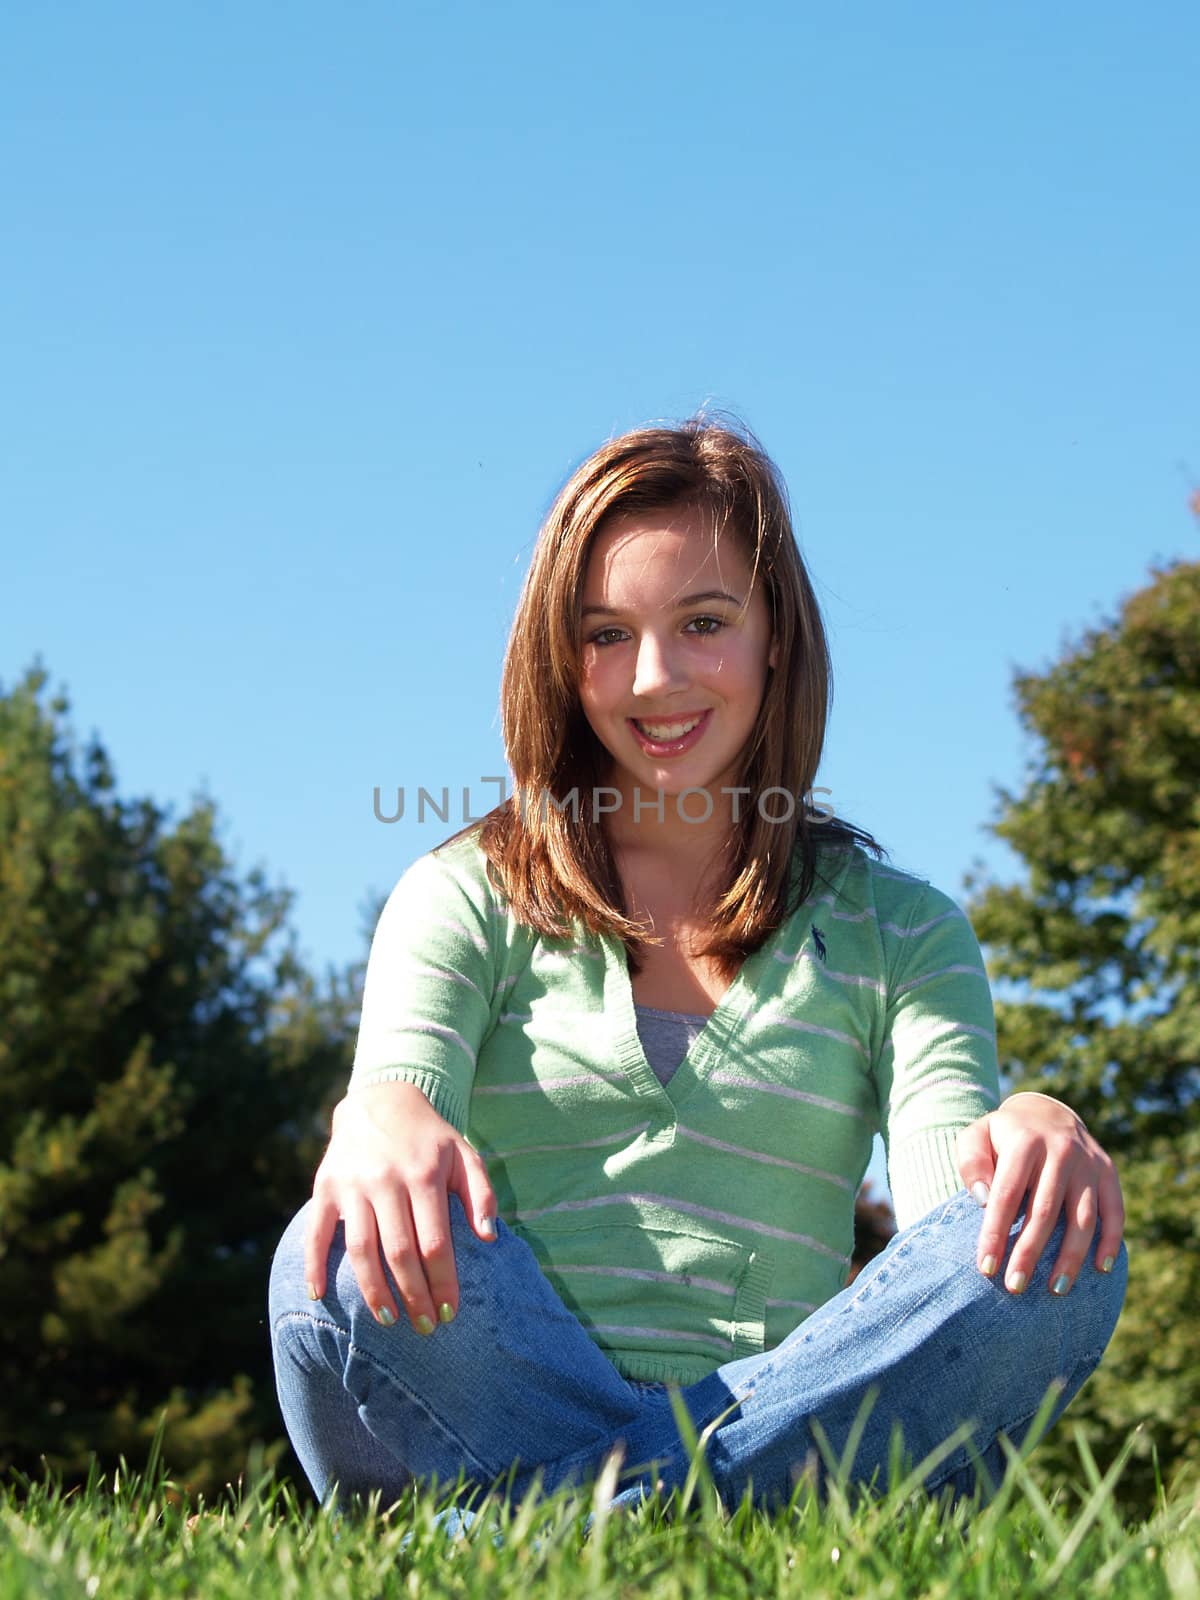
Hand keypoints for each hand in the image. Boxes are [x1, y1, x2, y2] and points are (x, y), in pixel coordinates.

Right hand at [304, 1082, 496, 1332]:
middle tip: (425, 1328)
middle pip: (399, 1252)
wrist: (380, 1101)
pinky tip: (320, 1297)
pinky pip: (316, 1233)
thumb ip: (482, 1194)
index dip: (443, 1282)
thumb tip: (490, 1238)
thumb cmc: (429, 1138)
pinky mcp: (325, 1187)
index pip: (434, 1242)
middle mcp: (386, 1180)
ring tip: (389, 1320)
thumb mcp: (465, 1154)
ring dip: (373, 1291)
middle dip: (413, 1296)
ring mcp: (352, 1185)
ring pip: (360, 1250)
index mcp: (424, 1174)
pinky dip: (313, 1266)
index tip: (451, 1312)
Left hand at [956, 1091, 1123, 1294]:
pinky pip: (1114, 1211)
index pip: (1007, 1195)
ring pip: (1082, 1217)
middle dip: (1029, 1253)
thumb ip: (972, 1164)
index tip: (986, 1268)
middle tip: (1015, 1287)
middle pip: (1045, 1211)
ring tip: (1056, 1289)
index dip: (996, 1233)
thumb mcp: (976, 1137)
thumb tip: (982, 1200)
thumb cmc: (1003, 1136)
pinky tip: (1101, 1268)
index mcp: (1025, 1141)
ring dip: (1070, 1257)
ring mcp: (1088, 1161)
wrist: (1045, 1113)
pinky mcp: (1108, 1172)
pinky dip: (1110, 1241)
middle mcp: (1061, 1150)